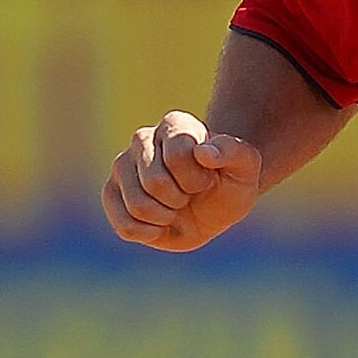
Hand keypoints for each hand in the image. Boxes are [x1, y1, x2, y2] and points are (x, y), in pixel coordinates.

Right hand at [102, 113, 262, 251]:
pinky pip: (124, 225)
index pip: (177, 156)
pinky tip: (160, 225)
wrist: (214, 207)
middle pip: (154, 182)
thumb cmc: (230, 183)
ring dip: (165, 217)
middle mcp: (142, 139)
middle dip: (180, 199)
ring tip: (175, 208)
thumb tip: (205, 153)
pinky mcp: (111, 194)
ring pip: (137, 205)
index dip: (197, 179)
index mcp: (174, 124)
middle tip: (189, 195)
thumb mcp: (246, 168)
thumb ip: (234, 153)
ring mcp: (122, 166)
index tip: (207, 180)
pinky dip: (149, 233)